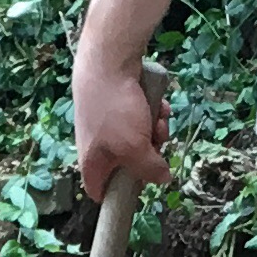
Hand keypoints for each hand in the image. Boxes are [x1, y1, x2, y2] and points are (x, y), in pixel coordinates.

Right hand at [70, 44, 168, 202]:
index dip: (120, 195)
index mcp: (92, 164)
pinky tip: (156, 103)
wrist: (107, 61)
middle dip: (149, 153)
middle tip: (156, 140)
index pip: (101, 192)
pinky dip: (152, 113)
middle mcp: (98, 148)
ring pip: (140, 139)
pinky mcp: (118, 106)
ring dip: (155, 130)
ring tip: (157, 117)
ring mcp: (108, 125)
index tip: (140, 188)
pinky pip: (141, 118)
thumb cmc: (114, 110)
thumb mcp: (134, 147)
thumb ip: (149, 169)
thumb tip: (163, 179)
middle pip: (130, 165)